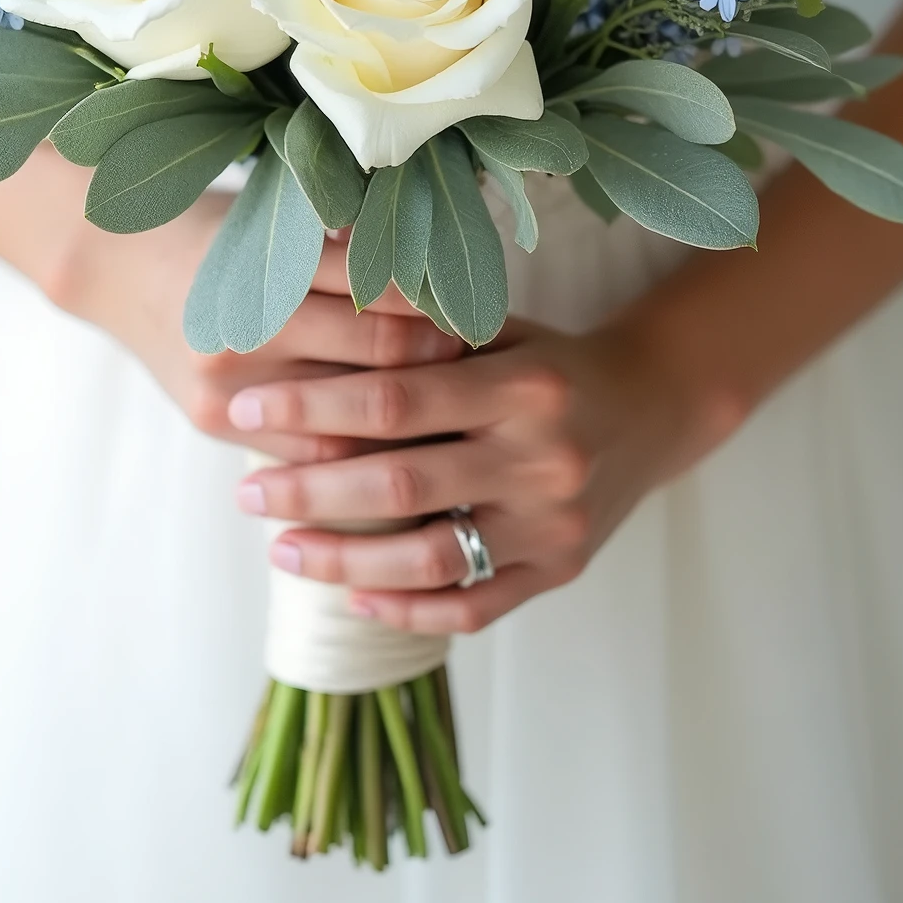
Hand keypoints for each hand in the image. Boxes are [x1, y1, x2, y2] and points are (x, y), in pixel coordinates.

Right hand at [54, 190, 463, 463]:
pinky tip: (397, 446)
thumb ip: (349, 243)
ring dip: (403, 419)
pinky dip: (355, 454)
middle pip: (375, 359)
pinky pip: (306, 456)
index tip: (479, 308)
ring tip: (451, 408)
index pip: (382, 298)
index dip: (439, 307)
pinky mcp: (215, 425)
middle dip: (436, 361)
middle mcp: (247, 335)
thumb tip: (441, 258)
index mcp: (270, 272)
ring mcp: (228, 390)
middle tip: (476, 363)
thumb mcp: (279, 220)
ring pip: (345, 422)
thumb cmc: (220, 232)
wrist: (122, 264)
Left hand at [226, 312, 743, 630]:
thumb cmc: (553, 359)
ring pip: (430, 559)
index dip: (313, 407)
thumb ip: (420, 326)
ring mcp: (552, 524)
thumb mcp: (499, 327)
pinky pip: (473, 607)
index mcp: (521, 384)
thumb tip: (318, 294)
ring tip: (282, 549)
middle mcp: (541, 456)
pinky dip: (407, 609)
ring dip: (344, 562)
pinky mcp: (561, 571)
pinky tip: (353, 596)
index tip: (247, 408)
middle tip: (245, 492)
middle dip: (310, 491)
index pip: (396, 398)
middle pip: (401, 484)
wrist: (656, 406)